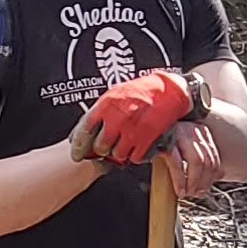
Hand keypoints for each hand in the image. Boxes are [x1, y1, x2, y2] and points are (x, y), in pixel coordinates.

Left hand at [81, 68, 197, 164]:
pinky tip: (136, 146)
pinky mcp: (147, 140)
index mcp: (106, 105)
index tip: (78, 154)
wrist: (169, 90)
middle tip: (106, 146)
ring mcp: (133, 131)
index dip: (79, 146)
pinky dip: (135, 155)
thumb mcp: (115, 94)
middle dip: (102, 149)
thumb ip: (101, 112)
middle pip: (100, 146)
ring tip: (123, 144)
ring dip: (119, 153)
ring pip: (117, 155)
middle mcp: (118, 119)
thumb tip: (86, 129)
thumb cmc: (142, 90)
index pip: (84, 131)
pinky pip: (135, 157)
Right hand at [163, 115, 231, 201]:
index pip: (213, 157)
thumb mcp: (187, 146)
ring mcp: (179, 134)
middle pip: (207, 161)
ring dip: (194, 182)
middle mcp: (192, 131)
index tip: (205, 189)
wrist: (143, 127)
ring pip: (196, 162)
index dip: (211, 177)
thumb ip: (204, 158)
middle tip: (196, 194)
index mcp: (201, 132)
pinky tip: (179, 190)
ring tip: (188, 193)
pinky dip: (180, 180)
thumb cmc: (164, 139)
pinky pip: (177, 164)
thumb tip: (220, 175)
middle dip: (203, 182)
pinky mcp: (165, 141)